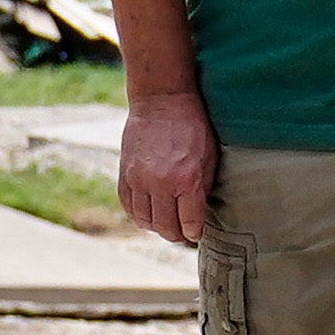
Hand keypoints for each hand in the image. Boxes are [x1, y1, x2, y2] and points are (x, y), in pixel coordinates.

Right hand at [119, 94, 219, 246]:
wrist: (161, 99)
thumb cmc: (192, 126)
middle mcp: (159, 183)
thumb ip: (203, 189)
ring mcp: (138, 179)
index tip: (196, 232)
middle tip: (183, 232)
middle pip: (165, 228)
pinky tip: (149, 211)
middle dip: (176, 234)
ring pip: (144, 221)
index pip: (189, 224)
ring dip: (157, 226)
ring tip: (166, 221)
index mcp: (185, 180)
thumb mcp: (209, 157)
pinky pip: (128, 207)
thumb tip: (198, 215)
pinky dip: (138, 215)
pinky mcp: (124, 174)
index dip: (194, 232)